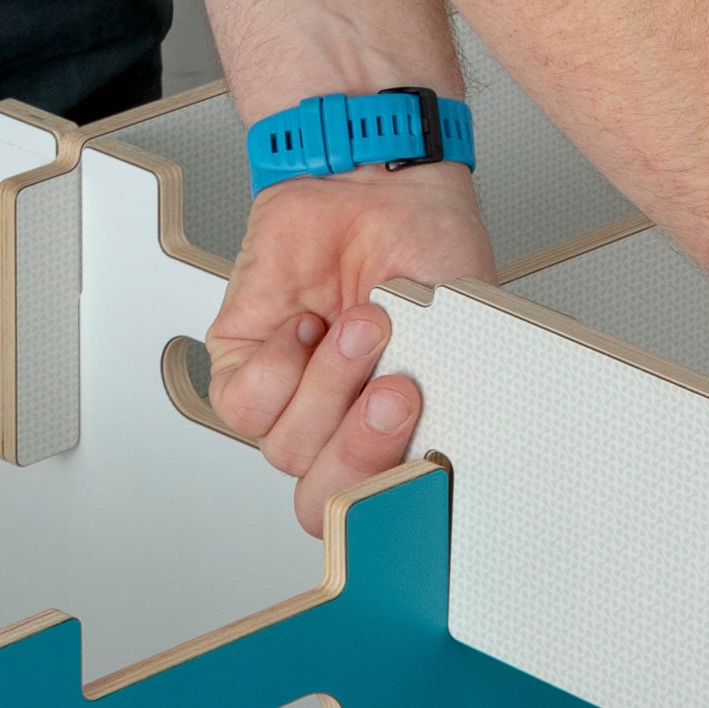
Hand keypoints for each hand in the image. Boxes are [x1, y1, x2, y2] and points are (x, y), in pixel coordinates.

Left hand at [205, 162, 495, 533]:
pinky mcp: (244, 365)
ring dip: (329, 385)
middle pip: (326, 500)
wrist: (384, 187)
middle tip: (397, 391)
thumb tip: (438, 449)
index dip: (392, 513)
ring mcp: (291, 407)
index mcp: (397, 447)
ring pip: (287, 450)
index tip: (421, 474)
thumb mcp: (464, 343)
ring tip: (363, 325)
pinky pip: (245, 404)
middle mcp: (341, 436)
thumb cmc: (429, 261)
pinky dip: (280, 365)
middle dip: (363, 447)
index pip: (380, 521)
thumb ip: (451, 404)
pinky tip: (308, 324)